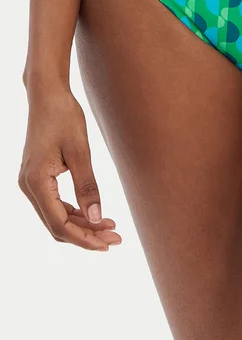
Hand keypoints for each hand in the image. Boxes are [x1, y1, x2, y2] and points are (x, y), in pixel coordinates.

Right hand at [19, 87, 120, 250]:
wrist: (47, 95)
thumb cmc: (64, 117)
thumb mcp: (81, 152)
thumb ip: (88, 187)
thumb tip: (97, 218)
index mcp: (36, 182)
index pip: (59, 224)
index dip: (84, 238)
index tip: (108, 244)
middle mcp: (29, 186)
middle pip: (57, 225)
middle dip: (86, 236)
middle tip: (116, 239)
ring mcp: (31, 183)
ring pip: (56, 216)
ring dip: (82, 225)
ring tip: (111, 228)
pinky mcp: (38, 177)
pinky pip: (55, 204)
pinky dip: (75, 212)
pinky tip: (96, 214)